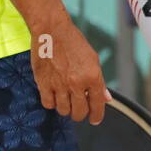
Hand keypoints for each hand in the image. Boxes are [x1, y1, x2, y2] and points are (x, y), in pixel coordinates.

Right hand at [29, 7, 110, 123]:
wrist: (52, 30)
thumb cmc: (74, 42)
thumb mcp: (93, 60)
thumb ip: (100, 82)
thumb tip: (106, 99)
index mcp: (92, 77)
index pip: (97, 105)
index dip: (97, 116)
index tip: (95, 120)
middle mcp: (77, 83)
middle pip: (79, 112)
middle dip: (80, 114)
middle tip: (79, 110)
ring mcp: (59, 84)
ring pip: (63, 111)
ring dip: (66, 109)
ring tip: (66, 100)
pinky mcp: (43, 83)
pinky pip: (48, 104)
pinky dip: (51, 103)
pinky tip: (54, 96)